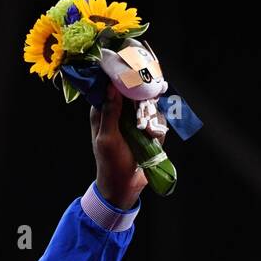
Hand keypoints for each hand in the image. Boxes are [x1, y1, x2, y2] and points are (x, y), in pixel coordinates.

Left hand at [91, 84, 166, 210]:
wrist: (125, 185)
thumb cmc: (111, 163)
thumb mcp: (107, 138)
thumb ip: (109, 113)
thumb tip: (111, 87)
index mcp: (102, 112)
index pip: (111, 85)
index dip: (123, 78)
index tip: (135, 75)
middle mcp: (119, 112)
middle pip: (134, 91)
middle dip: (143, 99)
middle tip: (144, 111)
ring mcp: (134, 120)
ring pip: (149, 104)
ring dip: (151, 117)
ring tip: (146, 134)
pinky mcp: (147, 129)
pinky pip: (157, 119)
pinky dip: (158, 128)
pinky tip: (153, 139)